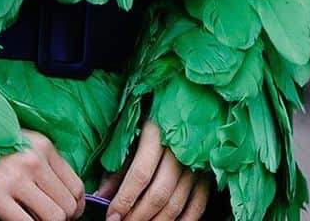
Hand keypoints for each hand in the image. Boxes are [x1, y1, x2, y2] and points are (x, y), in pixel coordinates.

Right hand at [0, 129, 86, 219]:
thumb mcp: (26, 145)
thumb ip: (46, 164)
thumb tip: (70, 197)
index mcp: (43, 145)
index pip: (77, 186)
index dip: (76, 207)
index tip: (68, 213)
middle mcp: (32, 159)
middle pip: (68, 205)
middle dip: (62, 218)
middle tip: (48, 217)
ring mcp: (14, 177)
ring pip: (54, 217)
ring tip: (34, 217)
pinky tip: (19, 219)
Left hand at [94, 120, 212, 220]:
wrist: (188, 100)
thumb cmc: (152, 116)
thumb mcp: (132, 134)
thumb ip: (118, 167)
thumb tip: (102, 196)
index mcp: (157, 131)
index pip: (140, 173)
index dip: (124, 199)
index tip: (111, 216)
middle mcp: (180, 148)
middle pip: (159, 194)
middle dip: (138, 215)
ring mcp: (197, 163)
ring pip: (176, 204)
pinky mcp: (207, 174)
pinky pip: (197, 206)